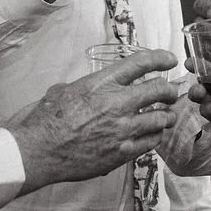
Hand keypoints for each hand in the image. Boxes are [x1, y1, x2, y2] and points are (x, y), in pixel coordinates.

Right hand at [3, 50, 181, 192]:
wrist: (39, 151)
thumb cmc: (45, 120)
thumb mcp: (62, 90)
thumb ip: (84, 86)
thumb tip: (88, 88)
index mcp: (102, 83)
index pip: (141, 63)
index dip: (160, 58)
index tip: (169, 59)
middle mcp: (117, 103)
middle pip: (159, 90)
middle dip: (170, 90)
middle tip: (171, 92)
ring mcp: (123, 129)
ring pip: (161, 118)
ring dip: (167, 115)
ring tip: (167, 115)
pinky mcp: (123, 152)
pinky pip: (151, 141)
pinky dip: (156, 135)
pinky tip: (153, 134)